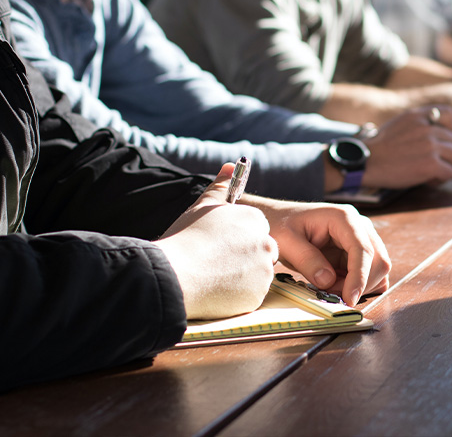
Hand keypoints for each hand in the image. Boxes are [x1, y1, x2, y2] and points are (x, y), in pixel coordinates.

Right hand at [155, 164, 278, 318]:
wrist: (175, 275)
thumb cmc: (186, 238)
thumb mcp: (203, 206)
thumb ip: (221, 186)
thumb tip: (230, 166)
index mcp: (255, 220)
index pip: (257, 229)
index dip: (238, 238)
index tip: (221, 245)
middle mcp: (266, 243)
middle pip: (262, 251)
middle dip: (245, 257)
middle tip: (217, 262)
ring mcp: (264, 271)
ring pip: (258, 274)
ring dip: (242, 276)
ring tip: (214, 275)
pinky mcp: (258, 295)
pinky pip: (252, 294)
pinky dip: (238, 294)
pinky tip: (217, 290)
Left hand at [243, 196, 390, 305]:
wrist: (278, 220)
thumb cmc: (281, 225)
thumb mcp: (286, 242)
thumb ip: (307, 260)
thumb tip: (328, 281)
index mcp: (343, 217)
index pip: (362, 249)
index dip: (359, 276)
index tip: (349, 299)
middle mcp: (359, 226)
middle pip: (378, 260)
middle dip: (360, 284)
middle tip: (331, 295)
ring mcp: (361, 238)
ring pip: (377, 270)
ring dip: (358, 286)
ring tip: (329, 287)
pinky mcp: (357, 252)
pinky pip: (370, 274)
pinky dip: (358, 286)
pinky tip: (337, 286)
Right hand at [362, 106, 451, 189]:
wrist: (364, 162)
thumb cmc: (381, 147)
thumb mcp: (400, 123)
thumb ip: (421, 123)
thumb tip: (444, 134)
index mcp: (418, 115)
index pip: (449, 114)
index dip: (449, 128)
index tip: (439, 139)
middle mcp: (427, 127)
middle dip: (448, 152)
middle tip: (433, 161)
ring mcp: (430, 145)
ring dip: (447, 165)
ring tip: (430, 171)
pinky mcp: (430, 164)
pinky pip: (450, 172)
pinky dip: (440, 178)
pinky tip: (427, 179)